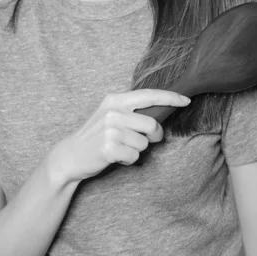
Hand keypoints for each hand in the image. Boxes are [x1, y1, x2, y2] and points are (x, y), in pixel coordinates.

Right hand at [47, 89, 190, 182]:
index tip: (185, 100)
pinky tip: (115, 157)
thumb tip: (162, 112)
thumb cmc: (96, 136)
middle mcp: (113, 111)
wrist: (70, 155)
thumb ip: (132, 111)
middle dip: (154, 135)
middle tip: (145, 140)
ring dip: (136, 150)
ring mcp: (110, 129)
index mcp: (115, 99)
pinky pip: (134, 156)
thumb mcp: (111, 115)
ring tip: (120, 148)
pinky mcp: (108, 147)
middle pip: (151, 123)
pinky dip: (128, 160)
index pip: (149, 95)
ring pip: (144, 143)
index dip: (170, 97)